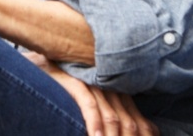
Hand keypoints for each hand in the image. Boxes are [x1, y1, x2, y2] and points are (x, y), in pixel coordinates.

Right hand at [24, 53, 158, 135]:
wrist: (45, 64)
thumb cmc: (71, 88)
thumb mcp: (97, 101)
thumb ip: (116, 114)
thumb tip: (147, 130)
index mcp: (119, 94)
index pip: (139, 122)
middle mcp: (110, 89)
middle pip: (129, 123)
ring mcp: (94, 85)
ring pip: (112, 117)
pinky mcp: (76, 82)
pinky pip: (89, 104)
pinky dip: (94, 123)